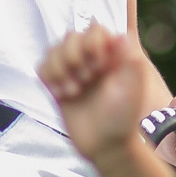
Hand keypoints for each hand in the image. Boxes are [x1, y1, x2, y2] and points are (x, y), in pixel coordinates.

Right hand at [40, 23, 154, 167]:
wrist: (104, 147)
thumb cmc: (122, 121)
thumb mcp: (132, 89)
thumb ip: (129, 59)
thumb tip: (122, 35)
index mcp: (112, 56)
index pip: (94, 29)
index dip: (92, 43)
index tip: (100, 65)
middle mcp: (92, 60)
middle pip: (71, 36)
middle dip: (74, 57)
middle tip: (87, 80)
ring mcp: (74, 72)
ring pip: (53, 50)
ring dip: (60, 69)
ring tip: (75, 90)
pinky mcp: (58, 85)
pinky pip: (42, 68)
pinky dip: (49, 78)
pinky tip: (63, 94)